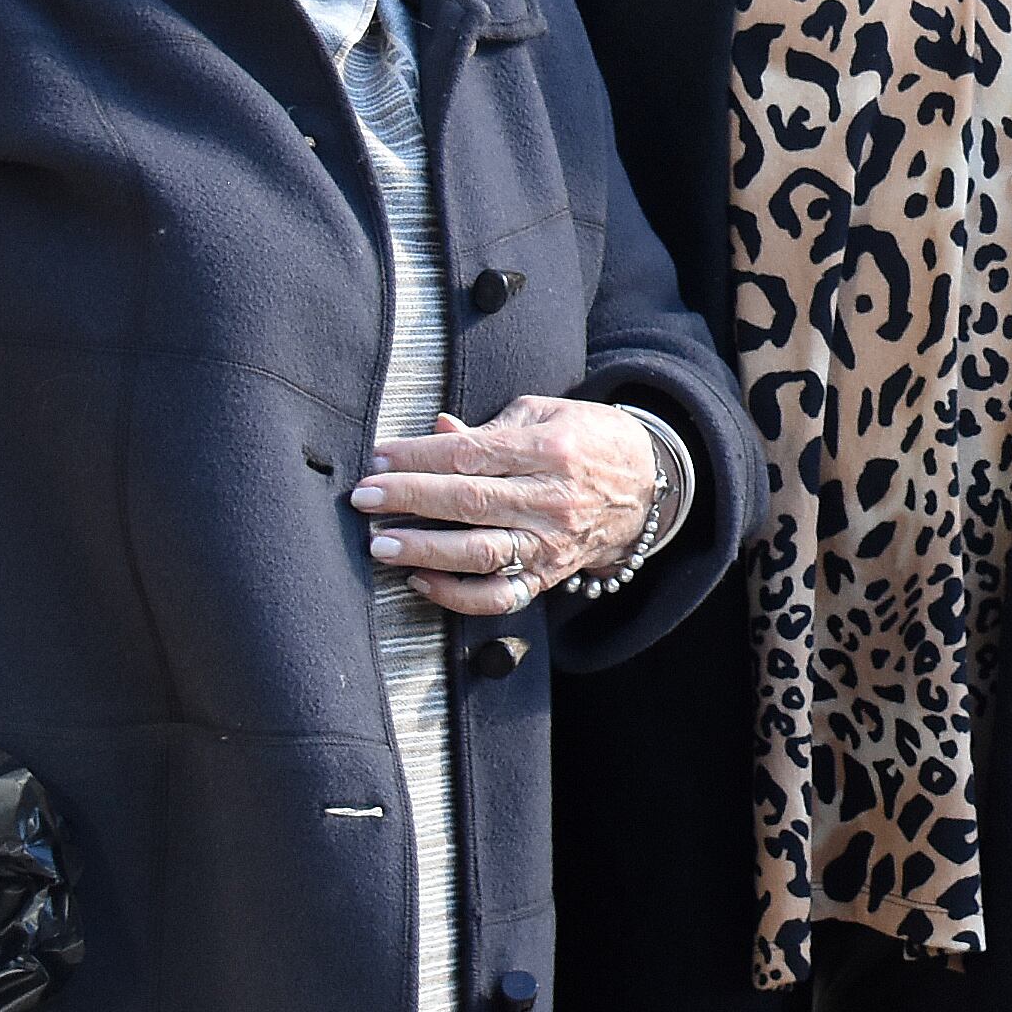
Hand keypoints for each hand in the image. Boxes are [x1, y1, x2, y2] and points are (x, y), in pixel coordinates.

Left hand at [355, 397, 659, 615]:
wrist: (646, 483)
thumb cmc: (587, 439)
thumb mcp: (544, 415)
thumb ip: (488, 428)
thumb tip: (435, 429)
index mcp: (549, 450)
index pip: (471, 455)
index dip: (419, 458)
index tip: (379, 460)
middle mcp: (552, 500)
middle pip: (470, 502)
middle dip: (410, 500)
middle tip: (365, 498)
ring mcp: (552, 543)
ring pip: (481, 554)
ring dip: (425, 550)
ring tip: (381, 544)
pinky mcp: (549, 576)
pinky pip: (500, 596)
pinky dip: (457, 595)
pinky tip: (421, 580)